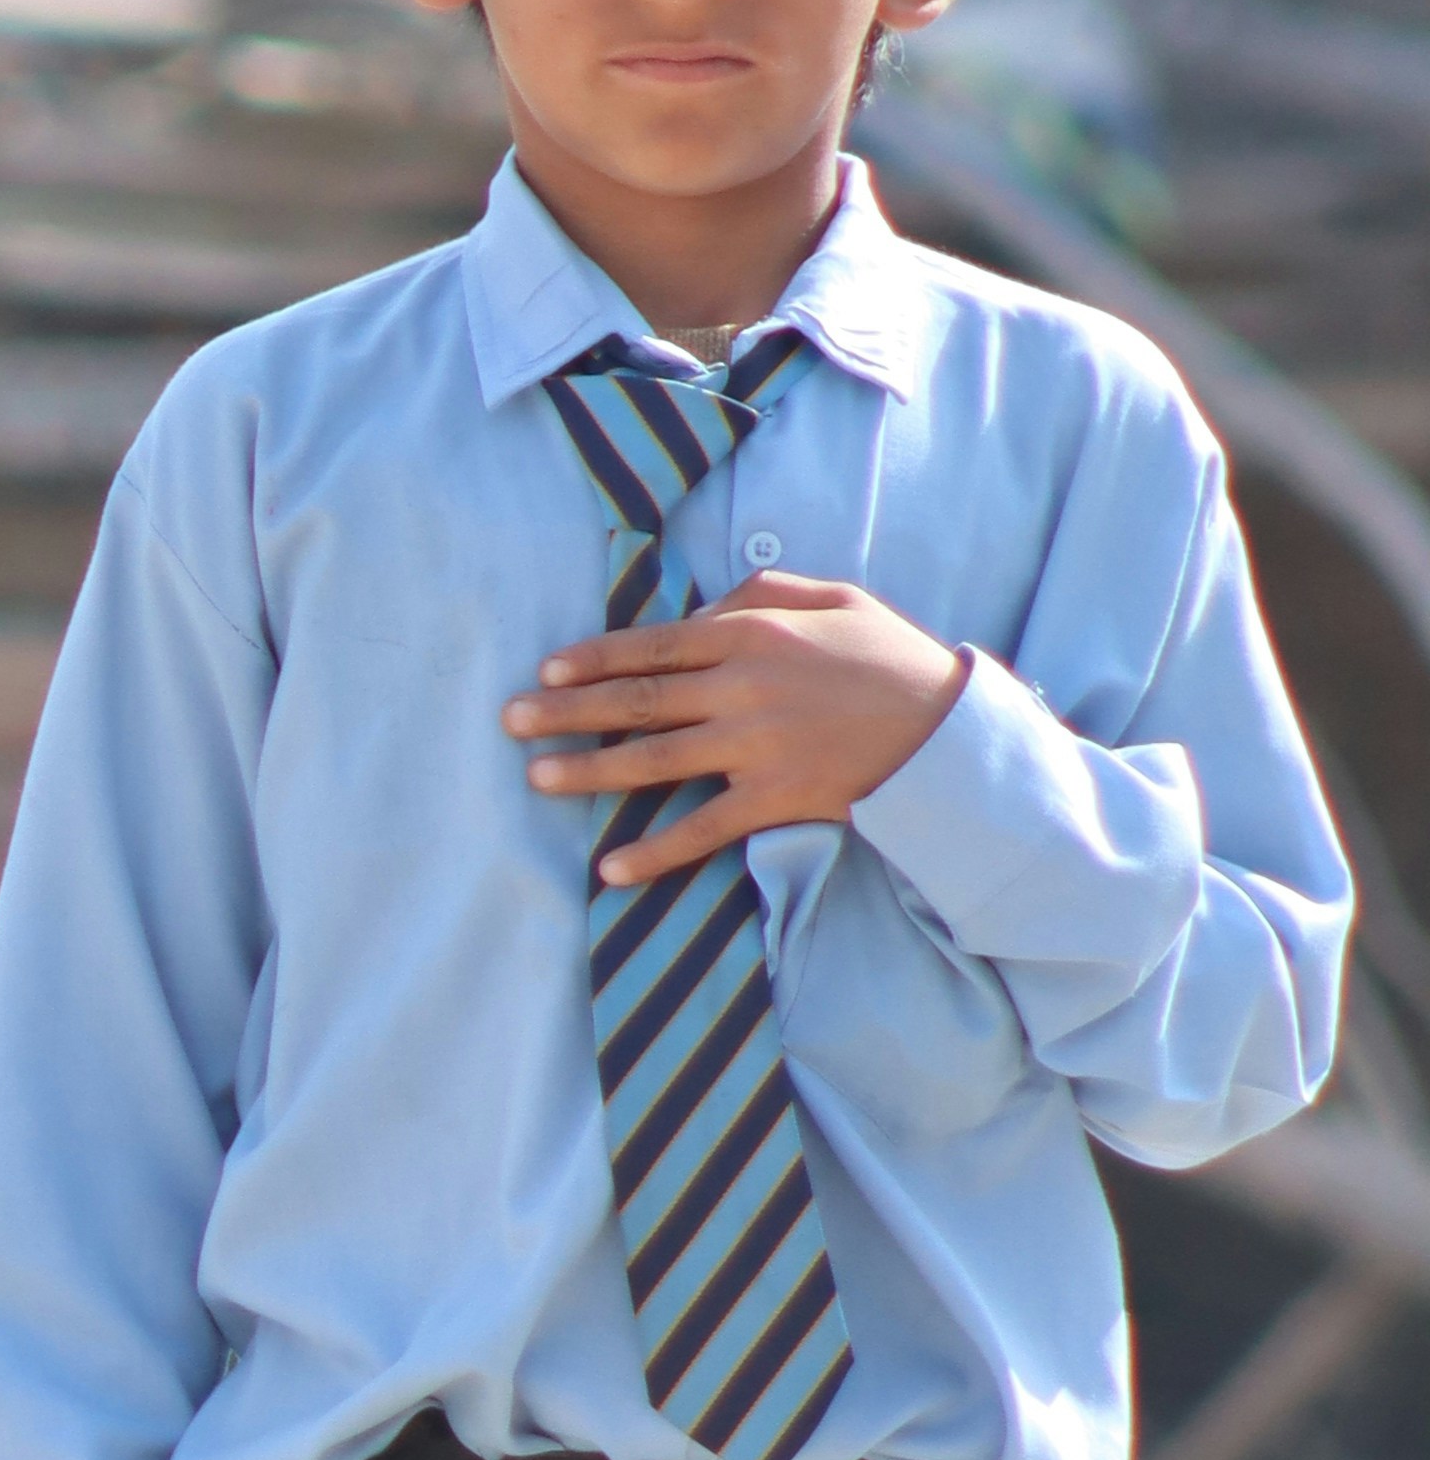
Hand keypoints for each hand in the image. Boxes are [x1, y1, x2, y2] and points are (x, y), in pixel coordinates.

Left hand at [506, 573, 968, 879]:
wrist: (949, 730)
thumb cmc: (890, 658)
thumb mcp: (834, 597)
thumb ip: (762, 592)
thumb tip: (700, 606)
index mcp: (752, 632)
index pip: (652, 646)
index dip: (592, 658)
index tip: (545, 669)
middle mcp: (742, 687)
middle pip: (636, 701)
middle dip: (565, 712)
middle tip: (510, 722)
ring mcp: (755, 746)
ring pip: (652, 761)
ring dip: (587, 772)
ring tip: (536, 779)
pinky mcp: (774, 800)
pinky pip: (700, 829)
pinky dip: (653, 851)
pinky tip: (609, 867)